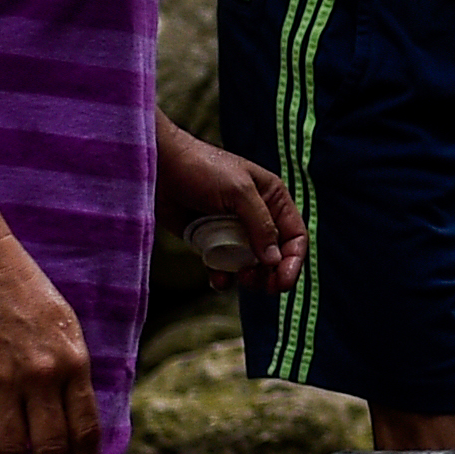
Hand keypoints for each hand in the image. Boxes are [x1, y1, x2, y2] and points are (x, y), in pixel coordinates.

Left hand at [158, 127, 305, 289]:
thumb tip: (275, 260)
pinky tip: (218, 280)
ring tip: (242, 278)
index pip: (295, 235)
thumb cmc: (202, 169)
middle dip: (272, 273)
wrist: (159, 167)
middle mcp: (257, 216)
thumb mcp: (239, 192)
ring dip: (250, 276)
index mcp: (272, 199)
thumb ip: (260, 225)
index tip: (284, 282)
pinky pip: (224, 266)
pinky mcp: (211, 241)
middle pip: (276, 255)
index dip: (293, 260)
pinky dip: (224, 277)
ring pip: (252, 264)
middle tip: (263, 286)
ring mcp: (234, 230)